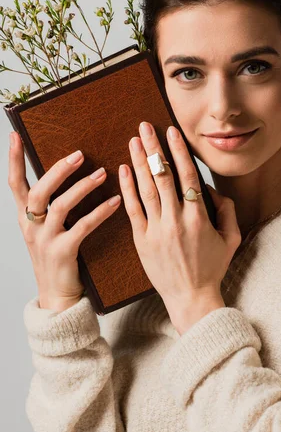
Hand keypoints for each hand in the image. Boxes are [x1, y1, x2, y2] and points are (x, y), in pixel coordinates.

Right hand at [8, 132, 120, 310]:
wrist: (58, 296)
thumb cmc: (57, 258)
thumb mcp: (45, 231)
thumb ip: (49, 206)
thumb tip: (64, 174)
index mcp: (24, 217)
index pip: (15, 184)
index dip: (13, 159)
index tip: (15, 136)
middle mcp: (30, 226)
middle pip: (39, 191)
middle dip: (58, 170)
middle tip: (79, 154)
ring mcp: (44, 240)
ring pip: (60, 206)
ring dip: (83, 187)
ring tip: (103, 173)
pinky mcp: (62, 252)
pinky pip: (83, 227)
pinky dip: (100, 212)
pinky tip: (115, 202)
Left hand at [118, 122, 241, 333]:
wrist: (191, 297)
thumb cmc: (212, 268)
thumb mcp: (231, 238)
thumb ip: (226, 210)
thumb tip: (212, 189)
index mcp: (199, 218)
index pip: (186, 176)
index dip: (177, 151)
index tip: (170, 131)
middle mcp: (176, 220)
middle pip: (162, 176)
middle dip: (153, 148)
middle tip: (145, 126)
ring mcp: (157, 230)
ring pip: (146, 188)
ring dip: (138, 162)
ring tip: (132, 141)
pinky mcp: (142, 240)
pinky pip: (133, 209)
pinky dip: (127, 188)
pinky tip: (123, 170)